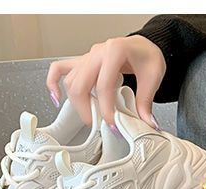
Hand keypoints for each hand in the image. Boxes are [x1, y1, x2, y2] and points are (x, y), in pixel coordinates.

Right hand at [46, 35, 165, 127]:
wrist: (142, 45)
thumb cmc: (146, 55)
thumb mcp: (153, 76)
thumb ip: (146, 100)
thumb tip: (147, 123)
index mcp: (114, 51)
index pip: (104, 86)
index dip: (107, 109)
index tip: (113, 126)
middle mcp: (97, 53)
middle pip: (81, 84)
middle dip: (87, 110)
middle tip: (99, 126)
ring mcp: (87, 57)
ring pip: (71, 81)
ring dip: (76, 103)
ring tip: (90, 118)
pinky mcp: (82, 62)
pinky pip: (59, 69)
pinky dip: (53, 82)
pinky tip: (56, 98)